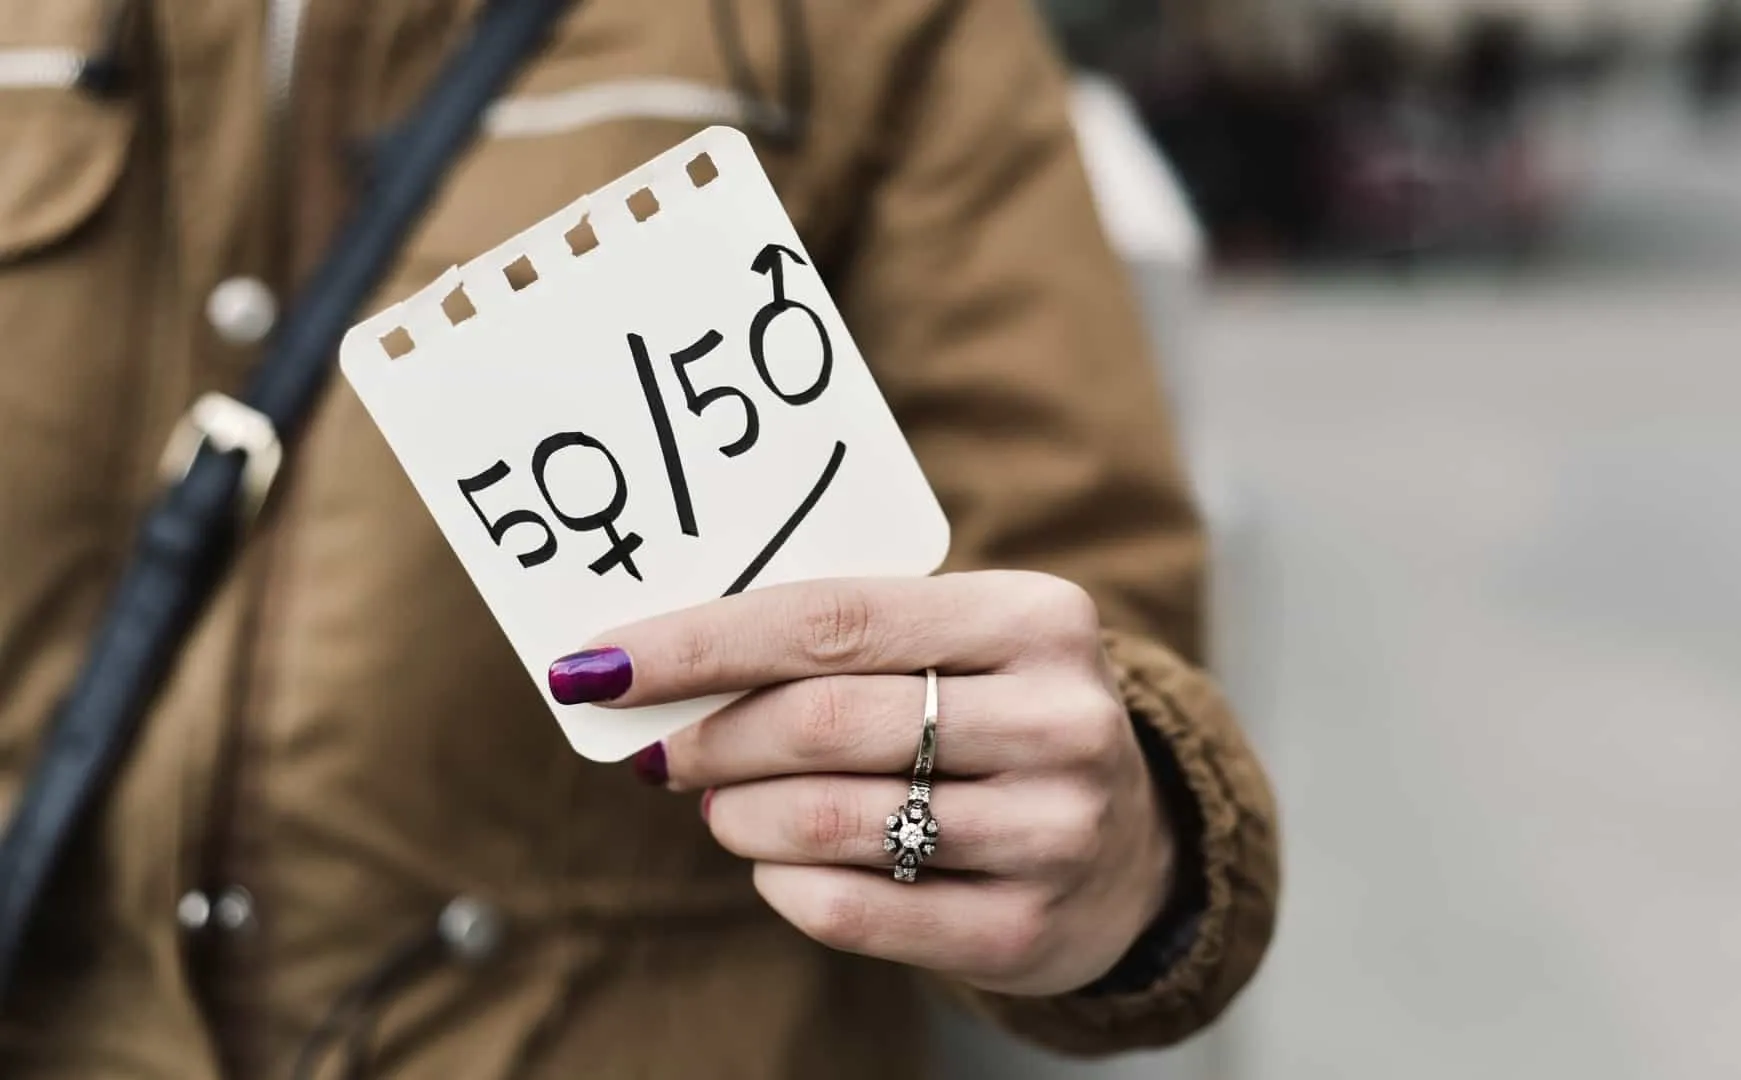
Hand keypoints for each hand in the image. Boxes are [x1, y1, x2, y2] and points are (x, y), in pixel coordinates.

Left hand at [549, 571, 1178, 995]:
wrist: (1135, 848)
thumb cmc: (1000, 720)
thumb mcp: (963, 647)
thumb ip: (847, 638)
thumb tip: (662, 659)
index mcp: (1036, 616)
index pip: (835, 617)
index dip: (701, 641)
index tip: (600, 662)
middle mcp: (1058, 718)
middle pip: (825, 719)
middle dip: (711, 736)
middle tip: (657, 749)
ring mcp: (1053, 830)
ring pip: (833, 820)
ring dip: (738, 813)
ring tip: (718, 804)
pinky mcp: (1029, 927)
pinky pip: (855, 909)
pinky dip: (783, 883)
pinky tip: (775, 863)